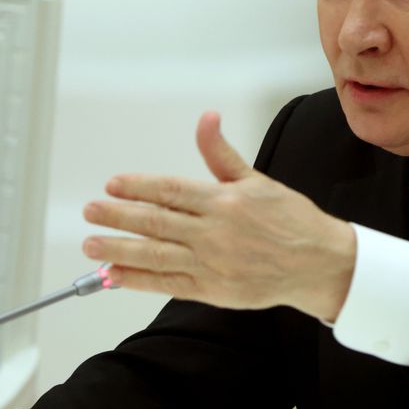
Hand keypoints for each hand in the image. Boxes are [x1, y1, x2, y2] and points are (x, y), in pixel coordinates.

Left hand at [81, 111, 356, 319]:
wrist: (318, 264)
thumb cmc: (290, 220)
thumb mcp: (257, 180)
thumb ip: (222, 154)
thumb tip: (207, 118)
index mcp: (224, 201)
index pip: (170, 191)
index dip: (138, 187)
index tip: (113, 185)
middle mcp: (214, 232)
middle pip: (155, 222)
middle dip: (118, 216)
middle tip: (90, 211)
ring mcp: (212, 264)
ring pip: (155, 254)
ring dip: (119, 249)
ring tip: (91, 245)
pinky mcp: (213, 290)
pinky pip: (168, 284)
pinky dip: (139, 280)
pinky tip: (116, 274)